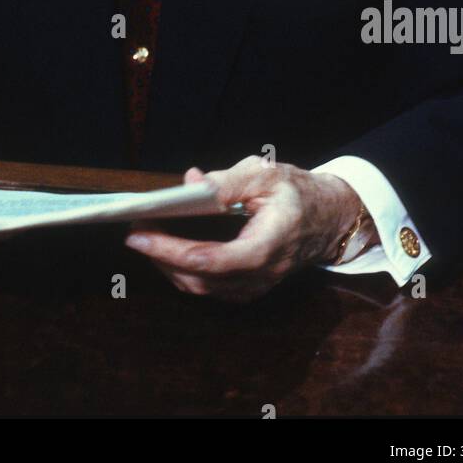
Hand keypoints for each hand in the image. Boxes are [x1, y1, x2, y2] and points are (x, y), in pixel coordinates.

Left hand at [124, 155, 374, 302]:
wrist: (329, 219)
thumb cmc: (298, 192)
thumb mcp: (267, 174)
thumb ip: (228, 182)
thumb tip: (191, 184)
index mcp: (268, 245)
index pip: (214, 260)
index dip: (172, 250)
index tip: (140, 234)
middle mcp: (260, 275)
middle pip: (200, 279)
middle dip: (160, 256)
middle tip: (133, 228)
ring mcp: (254, 287)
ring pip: (200, 288)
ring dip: (167, 264)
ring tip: (145, 234)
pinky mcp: (248, 288)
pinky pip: (208, 287)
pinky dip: (182, 270)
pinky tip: (167, 247)